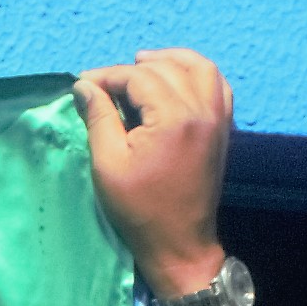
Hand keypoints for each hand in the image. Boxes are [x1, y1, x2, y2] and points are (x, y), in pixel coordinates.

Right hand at [73, 49, 231, 293]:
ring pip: (199, 68)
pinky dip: (198, 74)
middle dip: (131, 70)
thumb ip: (99, 118)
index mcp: (173, 118)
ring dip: (170, 60)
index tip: (83, 84)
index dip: (107, 76)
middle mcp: (201, 110)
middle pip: (165, 69)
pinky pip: (218, 86)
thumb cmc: (140, 210)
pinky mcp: (223, 129)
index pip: (138, 77)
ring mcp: (217, 118)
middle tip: (105, 84)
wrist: (180, 245)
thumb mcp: (108, 165)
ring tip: (143, 65)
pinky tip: (178, 79)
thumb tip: (85, 85)